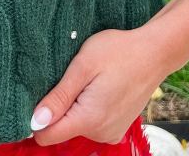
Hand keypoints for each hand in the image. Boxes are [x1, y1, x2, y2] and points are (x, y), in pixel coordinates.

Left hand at [29, 27, 166, 145]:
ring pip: (75, 125)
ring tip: (88, 79)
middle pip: (61, 129)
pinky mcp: (117, 127)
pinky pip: (91, 122)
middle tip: (71, 77)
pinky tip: (97, 86)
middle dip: (58, 105)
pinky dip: (87, 107)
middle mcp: (101, 133)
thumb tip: (35, 122)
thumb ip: (59, 97)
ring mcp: (111, 132)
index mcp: (89, 119)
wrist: (154, 53)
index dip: (35, 119)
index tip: (36, 95)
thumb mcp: (82, 67)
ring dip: (74, 105)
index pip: (47, 136)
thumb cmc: (118, 52)